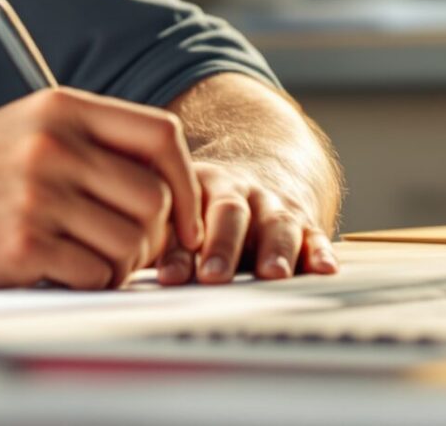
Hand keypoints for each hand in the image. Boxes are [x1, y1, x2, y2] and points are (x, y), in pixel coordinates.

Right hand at [0, 87, 203, 290]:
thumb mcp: (19, 131)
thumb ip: (83, 142)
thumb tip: (162, 183)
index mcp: (59, 109)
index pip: (161, 135)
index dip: (186, 182)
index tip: (185, 216)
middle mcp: (54, 144)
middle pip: (155, 197)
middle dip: (154, 237)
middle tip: (128, 252)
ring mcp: (38, 194)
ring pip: (132, 241)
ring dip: (121, 265)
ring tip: (86, 262)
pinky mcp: (22, 245)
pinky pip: (96, 274)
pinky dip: (89, 282)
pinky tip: (58, 273)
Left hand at [154, 159, 339, 284]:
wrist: (259, 167)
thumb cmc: (202, 206)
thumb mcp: (178, 208)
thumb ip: (158, 240)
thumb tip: (120, 274)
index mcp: (200, 184)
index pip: (188, 212)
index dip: (180, 248)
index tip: (170, 277)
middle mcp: (240, 191)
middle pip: (232, 213)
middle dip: (223, 246)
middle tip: (214, 276)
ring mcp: (275, 206)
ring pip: (277, 223)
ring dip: (275, 250)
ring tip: (272, 274)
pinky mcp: (305, 223)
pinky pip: (315, 235)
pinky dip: (320, 252)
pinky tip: (325, 269)